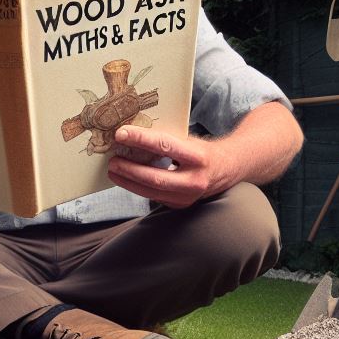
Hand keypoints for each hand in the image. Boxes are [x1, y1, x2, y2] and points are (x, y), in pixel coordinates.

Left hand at [107, 125, 224, 208]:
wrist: (226, 170)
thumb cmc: (202, 151)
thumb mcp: (189, 140)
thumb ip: (165, 140)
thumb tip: (131, 134)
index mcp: (198, 157)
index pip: (164, 146)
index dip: (140, 139)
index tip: (120, 134)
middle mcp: (195, 180)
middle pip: (155, 177)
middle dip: (129, 169)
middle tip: (112, 161)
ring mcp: (188, 197)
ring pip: (151, 191)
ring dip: (128, 181)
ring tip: (114, 171)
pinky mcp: (180, 205)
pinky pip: (154, 197)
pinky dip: (138, 187)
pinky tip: (126, 179)